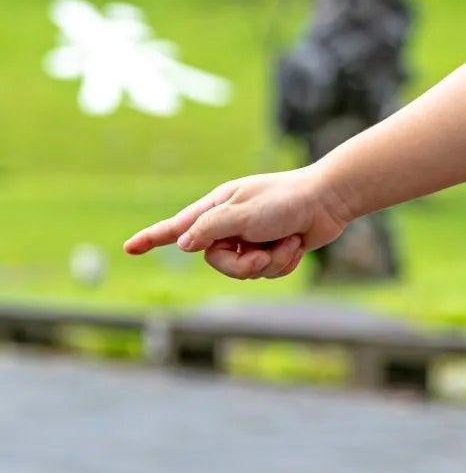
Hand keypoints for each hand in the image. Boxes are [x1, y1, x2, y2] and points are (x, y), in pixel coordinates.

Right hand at [123, 169, 353, 281]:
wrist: (330, 200)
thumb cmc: (286, 200)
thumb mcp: (244, 213)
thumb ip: (211, 229)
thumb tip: (183, 245)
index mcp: (218, 207)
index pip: (178, 227)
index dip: (152, 238)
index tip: (129, 248)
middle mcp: (232, 224)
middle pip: (216, 262)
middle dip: (241, 265)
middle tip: (262, 252)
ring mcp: (253, 238)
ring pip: (245, 271)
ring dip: (270, 262)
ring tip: (287, 241)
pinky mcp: (273, 249)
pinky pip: (269, 271)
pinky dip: (285, 262)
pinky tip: (297, 244)